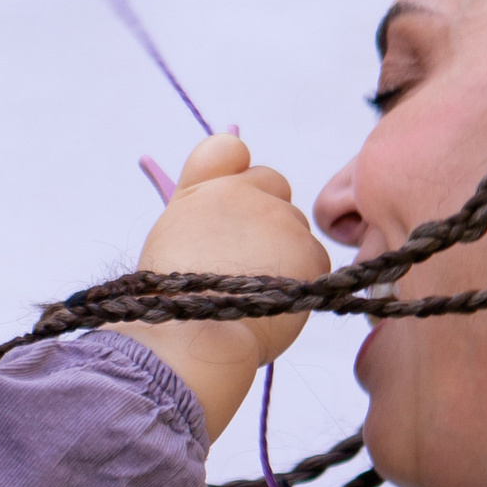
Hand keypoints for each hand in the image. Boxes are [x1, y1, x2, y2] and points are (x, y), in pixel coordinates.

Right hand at [133, 132, 331, 439]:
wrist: (194, 337)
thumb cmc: (174, 297)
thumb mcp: (173, 230)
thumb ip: (202, 197)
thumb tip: (232, 169)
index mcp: (206, 187)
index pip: (230, 149)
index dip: (236, 176)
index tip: (230, 207)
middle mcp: (245, 192)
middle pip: (274, 189)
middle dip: (265, 218)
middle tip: (242, 260)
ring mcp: (280, 220)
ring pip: (295, 227)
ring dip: (284, 252)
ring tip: (253, 289)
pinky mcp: (309, 252)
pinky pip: (314, 259)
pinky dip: (300, 280)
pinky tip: (273, 301)